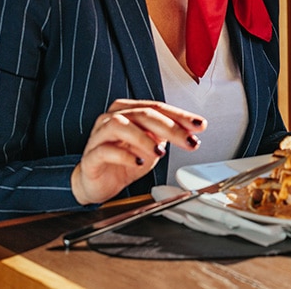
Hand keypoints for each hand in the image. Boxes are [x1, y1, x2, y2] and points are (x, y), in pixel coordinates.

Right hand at [70, 99, 207, 204]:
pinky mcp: (90, 156)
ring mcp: (99, 135)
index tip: (200, 125)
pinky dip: (124, 156)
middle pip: (143, 114)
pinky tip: (138, 163)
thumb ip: (166, 136)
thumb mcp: (151, 147)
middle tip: (188, 141)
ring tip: (160, 152)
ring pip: (120, 126)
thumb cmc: (123, 160)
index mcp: (128, 111)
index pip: (157, 108)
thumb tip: (191, 131)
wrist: (97, 183)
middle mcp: (112, 118)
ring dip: (143, 138)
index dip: (180, 116)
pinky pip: (105, 150)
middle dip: (170, 127)